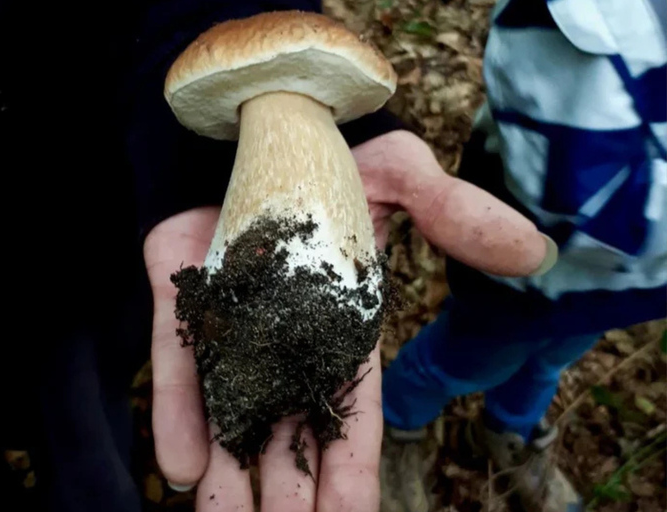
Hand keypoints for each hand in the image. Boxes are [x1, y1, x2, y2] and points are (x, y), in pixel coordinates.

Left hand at [143, 130, 554, 511]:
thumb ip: (459, 216)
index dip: (350, 475)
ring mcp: (234, 322)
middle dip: (287, 494)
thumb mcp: (406, 178)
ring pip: (233, 414)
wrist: (262, 118)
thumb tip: (533, 251)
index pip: (351, 417)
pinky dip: (180, 414)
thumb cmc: (337, 150)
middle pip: (290, 433)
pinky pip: (179, 364)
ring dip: (230, 477)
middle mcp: (287, 337)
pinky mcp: (186, 298)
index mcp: (342, 327)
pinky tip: (182, 468)